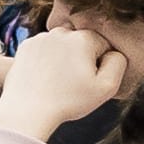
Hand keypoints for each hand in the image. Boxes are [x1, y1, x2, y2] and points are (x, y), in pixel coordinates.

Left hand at [0, 24, 126, 135]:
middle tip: (72, 82)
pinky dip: (47, 61)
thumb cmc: (69, 101)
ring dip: (64, 59)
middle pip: (82, 44)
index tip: (88, 80)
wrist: (27, 111)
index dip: (100, 66)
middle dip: (82, 60)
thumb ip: (118, 63)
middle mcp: (61, 32)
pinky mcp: (25, 46)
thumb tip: (113, 52)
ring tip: (57, 81)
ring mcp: (40, 38)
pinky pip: (45, 50)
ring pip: (63, 46)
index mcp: (83, 38)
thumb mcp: (107, 87)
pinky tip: (45, 78)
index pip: (104, 46)